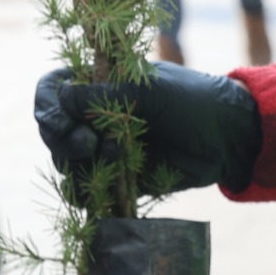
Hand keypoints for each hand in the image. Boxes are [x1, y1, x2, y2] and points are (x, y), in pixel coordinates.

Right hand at [33, 63, 263, 190]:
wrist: (227, 139)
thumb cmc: (192, 101)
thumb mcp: (148, 91)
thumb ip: (102, 96)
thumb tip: (61, 100)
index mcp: (99, 83)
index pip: (53, 88)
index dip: (48, 105)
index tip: (62, 120)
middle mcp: (95, 115)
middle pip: (52, 130)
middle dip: (63, 139)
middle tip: (89, 143)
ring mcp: (103, 148)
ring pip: (65, 162)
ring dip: (81, 164)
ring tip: (117, 155)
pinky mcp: (115, 178)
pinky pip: (83, 192)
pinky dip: (88, 191)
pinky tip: (114, 181)